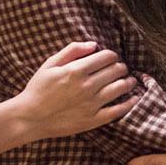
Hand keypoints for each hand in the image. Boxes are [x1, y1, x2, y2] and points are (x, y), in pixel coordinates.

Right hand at [12, 41, 134, 140]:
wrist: (30, 117)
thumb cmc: (38, 89)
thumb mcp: (50, 64)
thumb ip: (72, 50)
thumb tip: (94, 44)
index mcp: (76, 70)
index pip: (106, 57)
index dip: (112, 55)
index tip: (111, 58)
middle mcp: (87, 86)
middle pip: (115, 71)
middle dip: (120, 67)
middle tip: (121, 68)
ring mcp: (91, 104)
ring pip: (120, 88)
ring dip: (128, 82)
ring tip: (130, 81)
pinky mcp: (93, 120)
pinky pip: (117, 111)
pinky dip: (129, 103)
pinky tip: (134, 98)